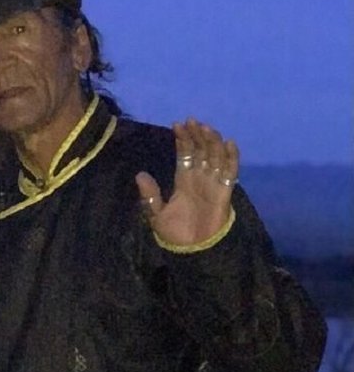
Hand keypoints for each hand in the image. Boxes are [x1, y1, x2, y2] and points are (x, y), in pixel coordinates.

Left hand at [135, 118, 238, 245]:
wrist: (193, 250)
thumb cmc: (175, 233)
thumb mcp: (156, 213)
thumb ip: (150, 195)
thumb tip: (140, 175)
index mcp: (183, 181)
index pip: (185, 154)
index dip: (183, 140)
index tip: (178, 125)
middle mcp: (200, 178)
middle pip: (201, 151)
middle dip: (197, 136)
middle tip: (193, 121)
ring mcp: (213, 183)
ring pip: (215, 157)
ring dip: (212, 142)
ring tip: (206, 127)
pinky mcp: (224, 192)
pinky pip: (230, 172)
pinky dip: (231, 157)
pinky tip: (228, 143)